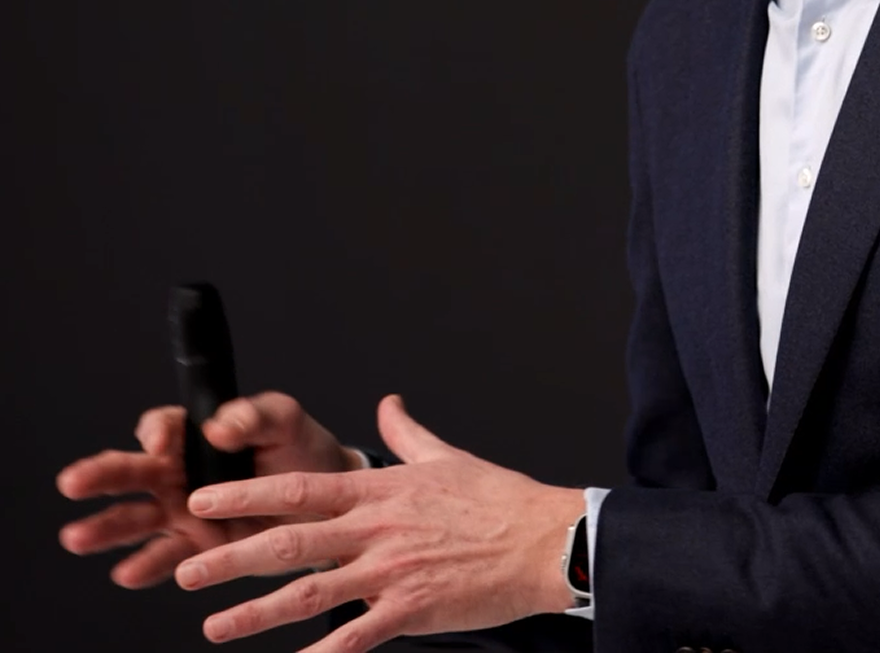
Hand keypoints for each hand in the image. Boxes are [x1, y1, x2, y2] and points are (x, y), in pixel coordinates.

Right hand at [57, 392, 358, 588]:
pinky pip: (165, 558)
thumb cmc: (301, 449)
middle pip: (133, 472)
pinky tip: (129, 572)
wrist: (327, 500)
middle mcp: (180, 474)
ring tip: (78, 536)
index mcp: (197, 435)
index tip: (163, 441)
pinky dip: (146, 566)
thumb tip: (219, 425)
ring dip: (106, 528)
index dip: (157, 431)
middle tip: (72, 481)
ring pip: (135, 519)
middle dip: (101, 475)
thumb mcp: (285, 421)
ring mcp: (184, 514)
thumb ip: (255, 415)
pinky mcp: (197, 549)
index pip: (163, 427)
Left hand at [173, 394, 583, 650]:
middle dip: (230, 558)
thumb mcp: (446, 455)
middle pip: (290, 542)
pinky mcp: (408, 610)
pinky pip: (353, 639)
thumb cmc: (497, 497)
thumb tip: (388, 403)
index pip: (300, 487)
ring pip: (308, 594)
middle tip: (184, 570)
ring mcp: (389, 572)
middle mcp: (376, 528)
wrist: (542, 539)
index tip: (205, 497)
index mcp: (381, 489)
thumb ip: (407, 432)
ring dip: (255, 613)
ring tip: (214, 626)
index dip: (247, 493)